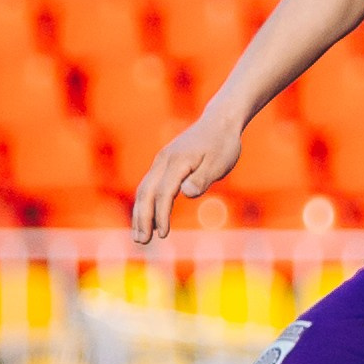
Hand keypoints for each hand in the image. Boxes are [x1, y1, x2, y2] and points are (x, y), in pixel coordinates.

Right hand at [131, 113, 244, 243]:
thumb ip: (203, 178)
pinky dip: (146, 202)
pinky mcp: (163, 163)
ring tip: (140, 236)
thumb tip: (186, 193)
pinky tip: (147, 217)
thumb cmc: (223, 144)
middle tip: (142, 242)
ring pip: (144, 189)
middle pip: (146, 192)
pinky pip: (149, 185)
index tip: (163, 234)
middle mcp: (163, 160)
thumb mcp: (219, 163)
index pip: (164, 193)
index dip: (161, 215)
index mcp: (177, 162)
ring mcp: (161, 161)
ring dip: (140, 213)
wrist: (219, 122)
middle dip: (142, 218)